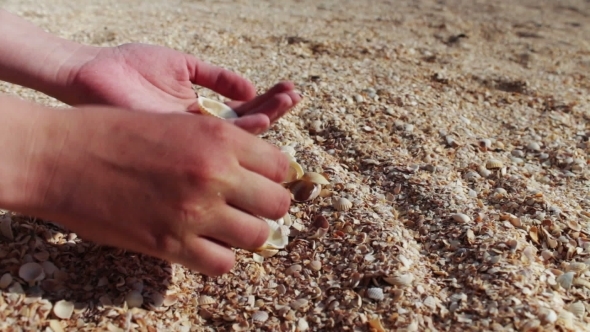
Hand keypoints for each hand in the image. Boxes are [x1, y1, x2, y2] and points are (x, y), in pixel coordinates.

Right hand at [17, 104, 290, 275]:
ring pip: (258, 236)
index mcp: (220, 138)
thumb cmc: (116, 134)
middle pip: (278, 204)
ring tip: (225, 226)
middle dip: (267, 207)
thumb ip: (221, 146)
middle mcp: (215, 174)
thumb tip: (255, 172)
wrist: (62, 156)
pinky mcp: (170, 244)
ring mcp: (195, 212)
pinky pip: (222, 264)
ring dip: (246, 233)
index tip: (261, 183)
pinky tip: (202, 244)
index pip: (282, 167)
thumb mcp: (179, 124)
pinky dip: (218, 256)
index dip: (274, 177)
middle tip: (247, 207)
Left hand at [63, 43, 301, 133]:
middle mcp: (199, 133)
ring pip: (237, 139)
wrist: (91, 74)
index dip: (268, 101)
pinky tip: (260, 117)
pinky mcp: (177, 144)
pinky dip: (241, 132)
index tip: (290, 89)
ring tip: (287, 100)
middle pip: (246, 128)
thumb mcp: (182, 66)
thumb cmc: (130, 66)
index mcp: (202, 114)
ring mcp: (190, 142)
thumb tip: (249, 87)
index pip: (244, 112)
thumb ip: (215, 76)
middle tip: (295, 96)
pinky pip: (214, 142)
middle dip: (273, 110)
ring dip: (264, 119)